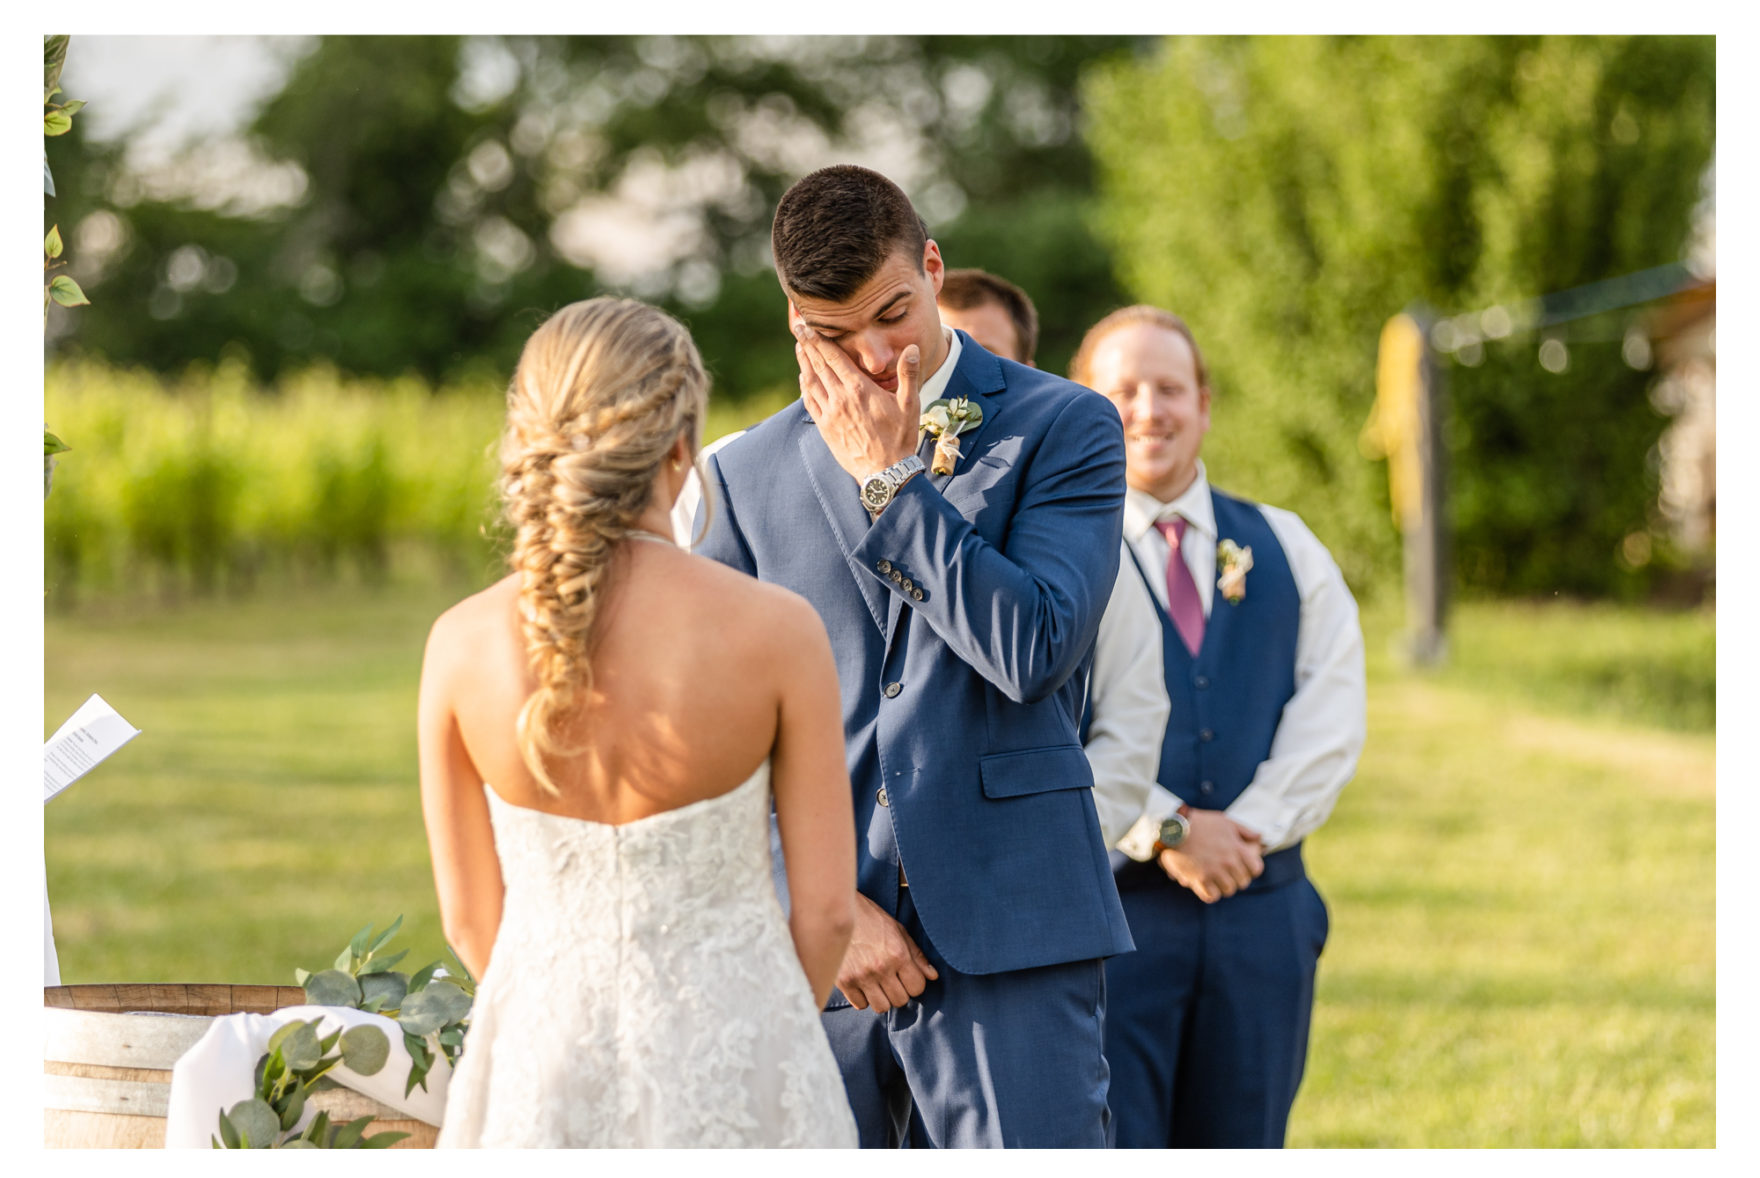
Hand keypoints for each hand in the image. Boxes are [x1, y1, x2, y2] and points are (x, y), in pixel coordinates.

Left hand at [792, 318, 920, 481]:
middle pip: (819, 365)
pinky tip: (804, 379)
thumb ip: (909, 374)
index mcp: (859, 389)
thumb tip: (912, 349)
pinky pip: (810, 402)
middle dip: (807, 345)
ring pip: (811, 382)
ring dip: (804, 363)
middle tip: (798, 327)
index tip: (808, 325)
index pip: (834, 357)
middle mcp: (841, 399)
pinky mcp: (826, 428)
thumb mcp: (910, 405)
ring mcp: (831, 414)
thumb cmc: (900, 438)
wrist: (885, 472)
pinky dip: (805, 387)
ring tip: (798, 348)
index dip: (818, 339)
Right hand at [835, 891, 938, 1011]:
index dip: (915, 983)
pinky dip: (864, 998)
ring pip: (882, 1007)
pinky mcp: (844, 981)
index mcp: (897, 954)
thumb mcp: (898, 930)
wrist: (838, 910)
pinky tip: (863, 984)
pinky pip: (860, 1005)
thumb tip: (932, 976)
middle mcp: (880, 968)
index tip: (907, 977)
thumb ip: (917, 955)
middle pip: (900, 1000)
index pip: (917, 988)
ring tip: (878, 984)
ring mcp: (861, 976)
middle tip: (892, 979)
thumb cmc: (871, 918)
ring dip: (883, 998)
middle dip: (899, 991)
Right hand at [1157, 809, 1263, 902]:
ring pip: (1228, 890)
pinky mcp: (1199, 879)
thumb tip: (1259, 837)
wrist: (1173, 828)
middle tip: (1228, 874)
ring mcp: (1214, 871)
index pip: (1256, 869)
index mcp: (1237, 848)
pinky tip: (1207, 886)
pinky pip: (1211, 896)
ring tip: (1217, 880)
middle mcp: (1228, 861)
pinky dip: (1210, 893)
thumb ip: (1244, 830)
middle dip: (1237, 879)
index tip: (1245, 868)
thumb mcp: (1225, 821)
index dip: (1252, 870)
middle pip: (1242, 882)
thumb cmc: (1200, 823)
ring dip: (1224, 886)